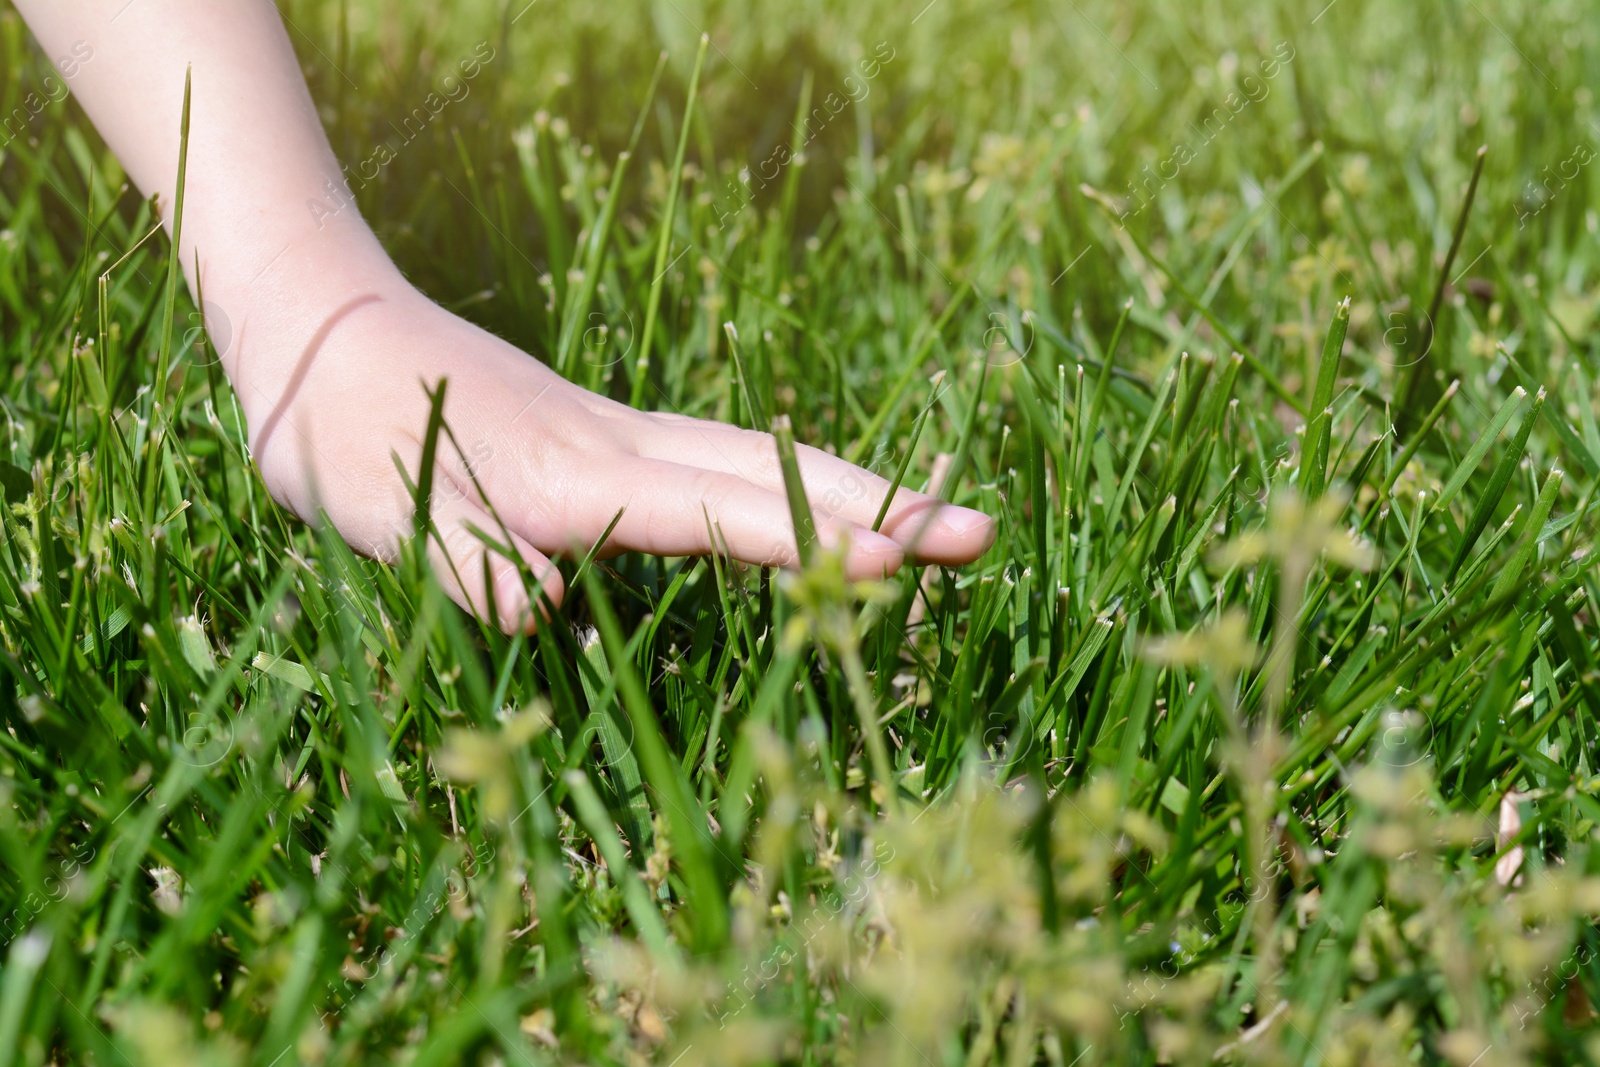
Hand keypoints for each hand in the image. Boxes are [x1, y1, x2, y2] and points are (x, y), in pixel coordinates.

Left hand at [231, 259, 995, 631]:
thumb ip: (462, 558)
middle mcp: (619, 447)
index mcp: (574, 475)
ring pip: (757, 457)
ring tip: (932, 515)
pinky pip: (718, 459)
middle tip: (980, 533)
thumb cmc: (344, 432)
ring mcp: (618, 434)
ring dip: (851, 485)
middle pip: (772, 471)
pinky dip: (788, 479)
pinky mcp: (603, 439)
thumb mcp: (380, 508)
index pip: (714, 513)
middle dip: (878, 504)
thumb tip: (543, 614)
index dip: (806, 542)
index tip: (898, 562)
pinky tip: (808, 499)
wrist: (321, 332)